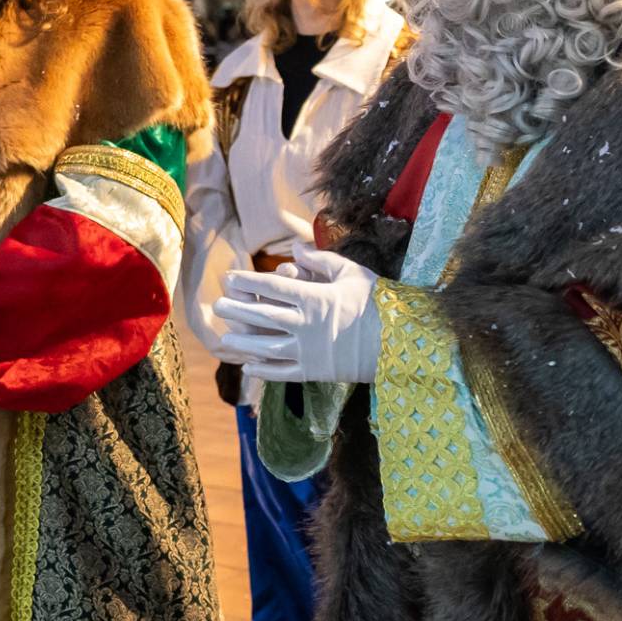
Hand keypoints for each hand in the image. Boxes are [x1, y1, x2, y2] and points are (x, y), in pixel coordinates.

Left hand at [213, 245, 381, 383]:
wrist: (403, 344)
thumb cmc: (378, 304)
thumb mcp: (352, 275)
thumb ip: (322, 260)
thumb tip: (296, 247)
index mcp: (315, 299)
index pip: (271, 288)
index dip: (247, 282)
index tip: (229, 278)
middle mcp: (306, 325)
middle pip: (262, 316)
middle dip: (237, 310)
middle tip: (218, 306)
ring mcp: (309, 351)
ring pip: (267, 347)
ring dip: (244, 343)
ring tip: (226, 338)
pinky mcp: (315, 372)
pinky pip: (283, 373)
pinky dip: (264, 371)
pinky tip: (249, 367)